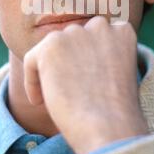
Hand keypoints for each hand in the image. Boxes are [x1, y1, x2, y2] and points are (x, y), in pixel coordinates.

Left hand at [23, 16, 148, 153]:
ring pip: (52, 49)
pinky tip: (39, 102)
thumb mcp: (119, 74)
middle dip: (69, 61)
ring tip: (56, 98)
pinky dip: (32, 81)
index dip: (88, 58)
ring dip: (51, 70)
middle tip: (69, 90)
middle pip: (74, 40)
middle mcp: (100, 25)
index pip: (97, 37)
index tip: (85, 80)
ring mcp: (75, 33)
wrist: (109, 128)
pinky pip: (32, 60)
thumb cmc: (116, 113)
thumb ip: (103, 57)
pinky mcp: (51, 45)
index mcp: (122, 31)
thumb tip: (76, 58)